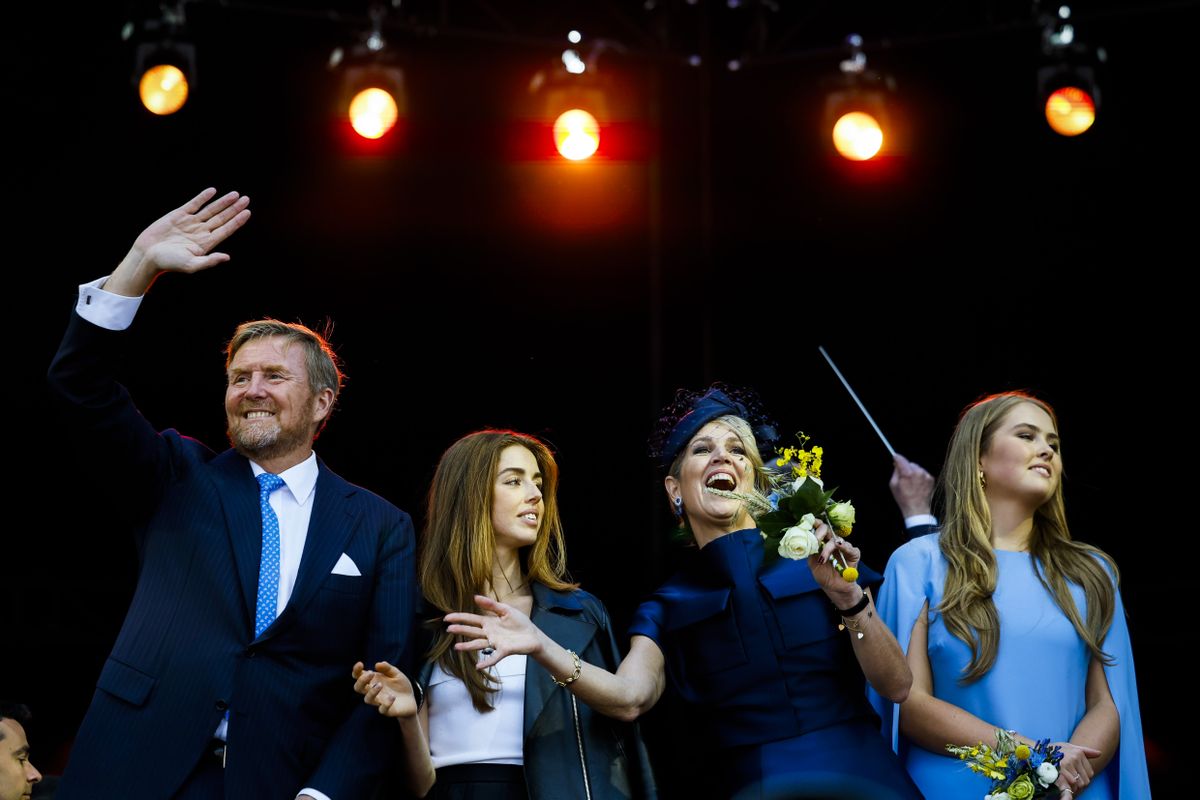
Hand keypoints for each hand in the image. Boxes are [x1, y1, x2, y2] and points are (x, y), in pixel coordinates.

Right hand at [108, 187, 251, 294]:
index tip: (247, 212)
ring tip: (235, 194)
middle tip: (246, 199)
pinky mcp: (178, 215)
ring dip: (223, 202)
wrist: (146, 254)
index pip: (226, 230)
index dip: (237, 221)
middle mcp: (201, 232)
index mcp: (206, 243)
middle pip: (222, 218)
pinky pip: (193, 204)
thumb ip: (209, 261)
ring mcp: (190, 223)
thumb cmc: (168, 263)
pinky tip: (212, 191)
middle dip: (234, 209)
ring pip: (210, 210)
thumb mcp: (191, 264)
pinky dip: (203, 198)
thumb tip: (227, 257)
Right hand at [351, 661, 417, 717]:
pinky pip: (382, 709)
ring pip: (367, 699)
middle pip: (358, 688)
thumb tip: (377, 664)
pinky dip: (386, 704)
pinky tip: (392, 697)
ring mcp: (378, 702)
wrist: (411, 700)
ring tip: (380, 685)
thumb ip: (387, 668)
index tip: (360, 664)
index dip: (356, 671)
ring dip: (372, 691)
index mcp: (373, 681)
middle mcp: (372, 692)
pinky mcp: (387, 710)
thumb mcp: (396, 673)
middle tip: (371, 673)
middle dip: (361, 681)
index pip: (359, 676)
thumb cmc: (400, 685)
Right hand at [444, 595, 545, 669]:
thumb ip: (491, 605)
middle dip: (460, 630)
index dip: (459, 618)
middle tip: (448, 629)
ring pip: (479, 644)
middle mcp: (489, 633)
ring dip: (468, 646)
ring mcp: (495, 643)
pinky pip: (493, 657)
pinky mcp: (504, 650)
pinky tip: (478, 666)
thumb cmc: (520, 623)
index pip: (471, 619)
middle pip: (472, 631)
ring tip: (457, 647)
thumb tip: (475, 597)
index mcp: (489, 622)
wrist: (533, 635)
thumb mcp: (506, 610)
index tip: (447, 617)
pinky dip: (486, 661)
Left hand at [808, 518, 862, 607]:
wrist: (834, 588)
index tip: (810, 522)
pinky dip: (844, 547)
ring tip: (822, 559)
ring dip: (828, 548)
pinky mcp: (853, 554)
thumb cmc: (823, 574)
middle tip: (815, 539)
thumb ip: (810, 550)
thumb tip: (806, 539)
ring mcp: (843, 547)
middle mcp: (832, 542)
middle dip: (820, 533)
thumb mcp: (812, 562)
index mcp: (822, 542)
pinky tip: (839, 546)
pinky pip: (850, 548)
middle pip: (827, 530)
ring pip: (836, 540)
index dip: (815, 524)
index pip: (819, 528)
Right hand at [889, 454, 934, 517]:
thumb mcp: (893, 485)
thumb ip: (895, 472)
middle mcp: (918, 472)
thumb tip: (897, 464)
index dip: (897, 457)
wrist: (917, 509)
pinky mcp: (931, 478)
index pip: (901, 459)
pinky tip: (917, 485)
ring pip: (917, 468)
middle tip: (903, 477)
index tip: (895, 457)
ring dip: (913, 472)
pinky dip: (920, 476)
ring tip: (911, 483)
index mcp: (907, 473)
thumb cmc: (903, 499)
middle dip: (906, 468)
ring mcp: (926, 475)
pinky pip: (923, 473)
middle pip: (910, 463)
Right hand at [1053, 741, 1100, 796]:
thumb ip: (1086, 751)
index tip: (1074, 774)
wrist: (1034, 752)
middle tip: (1068, 779)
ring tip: (1063, 780)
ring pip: (1077, 785)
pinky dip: (1067, 796)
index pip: (1090, 773)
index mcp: (1078, 753)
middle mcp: (1073, 759)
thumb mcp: (1069, 747)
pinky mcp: (1057, 775)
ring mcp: (1065, 767)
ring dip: (1072, 787)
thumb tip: (1100, 753)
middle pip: (1085, 781)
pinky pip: (1067, 789)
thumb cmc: (1053, 750)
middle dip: (1078, 783)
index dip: (1083, 776)